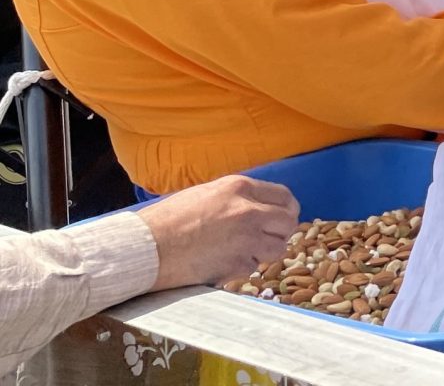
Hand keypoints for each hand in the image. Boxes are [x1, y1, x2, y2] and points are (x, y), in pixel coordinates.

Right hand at [135, 175, 298, 292]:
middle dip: (280, 231)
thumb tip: (260, 207)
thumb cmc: (168, 220)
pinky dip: (243, 267)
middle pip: (288, 223)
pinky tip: (223, 262)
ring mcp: (247, 240)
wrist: (144, 248)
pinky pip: (253, 267)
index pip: (284, 197)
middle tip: (268, 237)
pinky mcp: (237, 265)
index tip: (283, 217)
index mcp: (240, 188)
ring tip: (243, 250)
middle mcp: (249, 212)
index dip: (286, 209)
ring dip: (265, 251)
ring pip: (277, 248)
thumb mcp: (206, 194)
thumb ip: (237, 198)